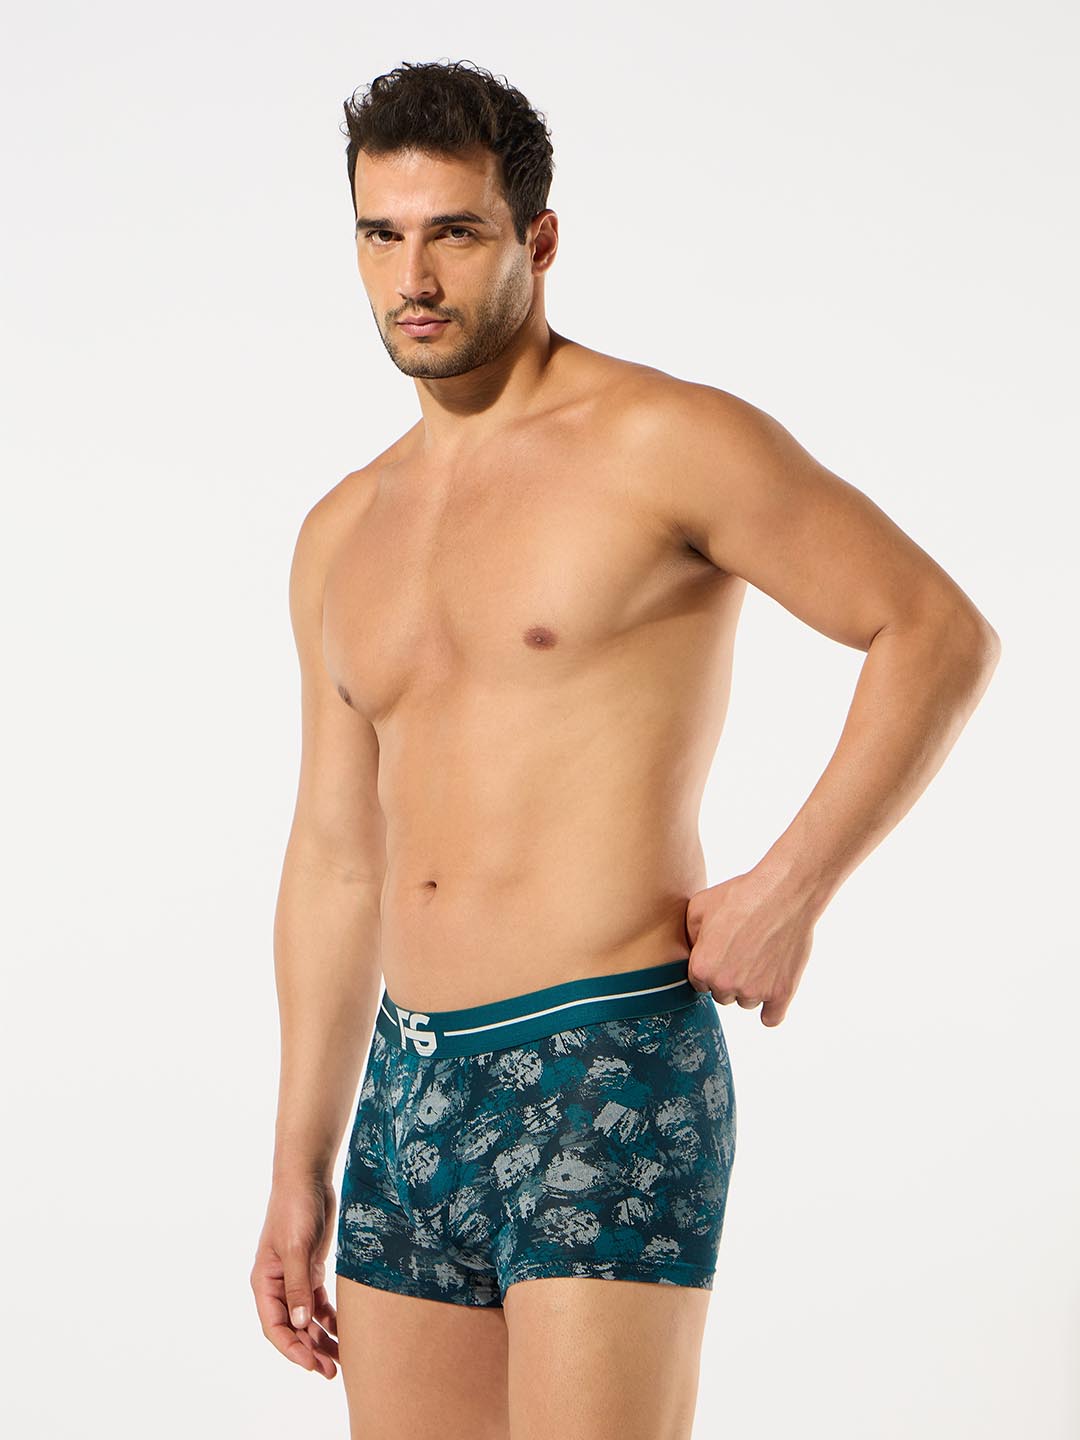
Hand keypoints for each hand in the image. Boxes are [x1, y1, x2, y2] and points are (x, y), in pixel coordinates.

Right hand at [250, 1173, 339, 1378]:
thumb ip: (298, 1286)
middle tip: (332, 1371)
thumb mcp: (297, 1248)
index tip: (312, 1364)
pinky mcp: (311, 1268)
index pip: (275, 1326)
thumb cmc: (295, 1208)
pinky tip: (344, 1330)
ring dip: (321, 1338)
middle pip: (292, 1328)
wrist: (308, 1177)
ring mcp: (295, 1277)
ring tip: (341, 1360)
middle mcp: (277, 1284)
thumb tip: (299, 1325)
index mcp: (265, 1282)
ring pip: (307, 1319)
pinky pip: (318, 1303)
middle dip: (310, 1351)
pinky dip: (329, 1318)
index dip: (292, 1349)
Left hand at [684, 870, 816, 1026]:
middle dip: (728, 978)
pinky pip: (772, 1018)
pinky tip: (770, 998)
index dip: (709, 966)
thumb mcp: (699, 906)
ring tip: (760, 958)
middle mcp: (726, 984)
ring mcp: (755, 991)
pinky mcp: (781, 992)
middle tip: (742, 952)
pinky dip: (771, 1011)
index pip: (699, 982)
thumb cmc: (741, 895)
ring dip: (750, 988)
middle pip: (722, 995)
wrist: (783, 892)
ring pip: (747, 1001)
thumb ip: (689, 935)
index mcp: (702, 967)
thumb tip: (691, 952)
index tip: (721, 952)